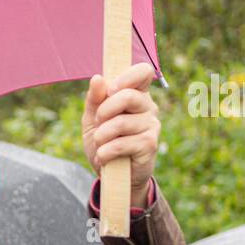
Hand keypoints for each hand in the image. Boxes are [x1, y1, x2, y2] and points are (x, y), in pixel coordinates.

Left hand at [82, 62, 159, 206]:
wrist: (110, 173)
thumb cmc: (104, 141)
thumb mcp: (92, 119)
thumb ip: (94, 99)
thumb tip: (97, 78)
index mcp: (135, 94)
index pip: (143, 71)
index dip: (126, 76)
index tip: (111, 89)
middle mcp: (148, 107)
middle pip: (129, 96)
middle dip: (104, 110)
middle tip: (98, 122)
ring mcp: (151, 125)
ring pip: (121, 122)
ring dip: (101, 135)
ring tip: (99, 143)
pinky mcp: (149, 144)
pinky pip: (121, 143)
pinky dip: (105, 151)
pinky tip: (104, 156)